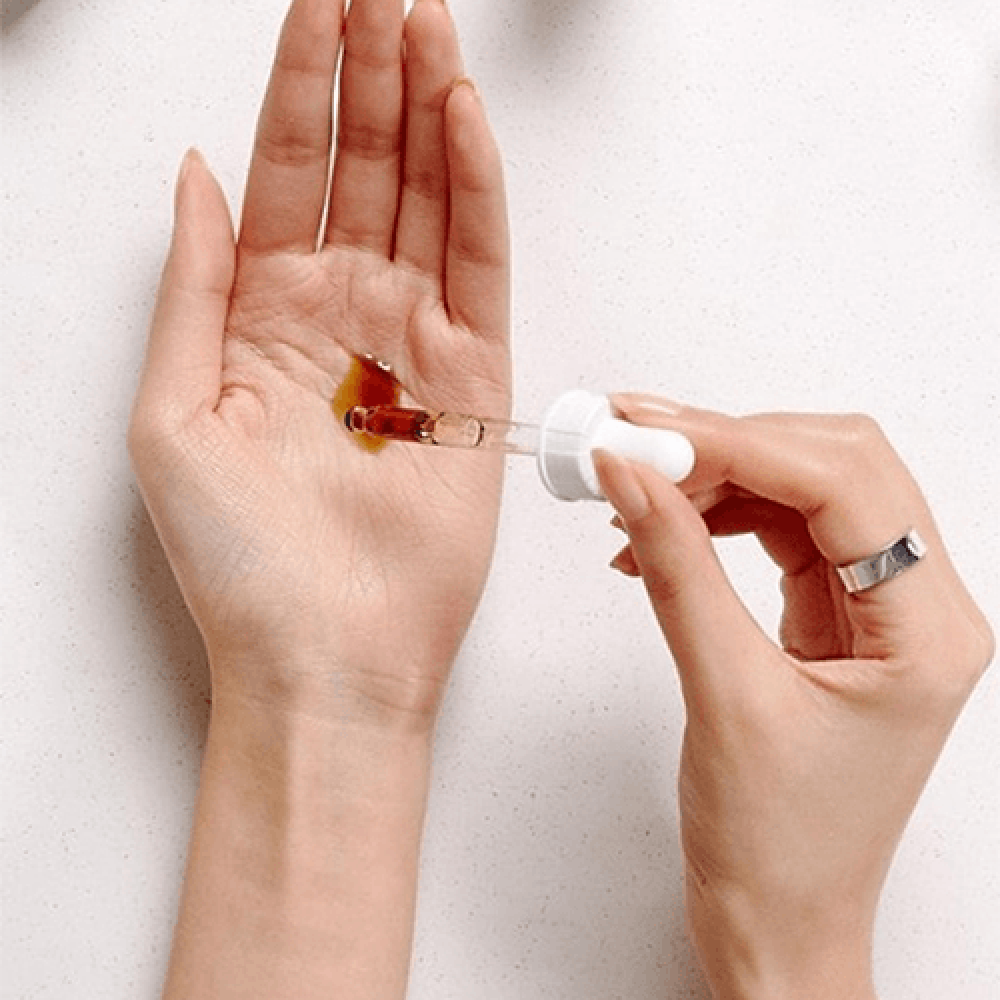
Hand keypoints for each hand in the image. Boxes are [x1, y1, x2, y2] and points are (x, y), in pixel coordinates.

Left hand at [128, 0, 508, 726]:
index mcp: (263, 319)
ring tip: (427, 25)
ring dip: (426, 111)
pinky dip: (476, 193)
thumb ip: (193, 287)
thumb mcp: (171, 414)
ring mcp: (413, 343)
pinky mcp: (476, 380)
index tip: (315, 5)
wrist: (326, 655)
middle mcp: (341, 318)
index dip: (298, 86)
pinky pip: (480, 265)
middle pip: (362, 169)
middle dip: (371, 75)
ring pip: (427, 200)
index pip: (286, 173)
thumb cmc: (242, 562)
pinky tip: (464, 124)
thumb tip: (199, 177)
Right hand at [595, 396, 992, 998]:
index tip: (649, 434)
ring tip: (635, 486)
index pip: (846, 485)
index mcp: (928, 631)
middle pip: (836, 467)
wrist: (778, 920)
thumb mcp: (724, 694)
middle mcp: (919, 607)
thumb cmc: (778, 847)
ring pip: (804, 490)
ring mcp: (877, 609)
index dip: (740, 445)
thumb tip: (633, 475)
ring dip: (716, 476)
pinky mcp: (833, 616)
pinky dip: (715, 516)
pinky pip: (779, 531)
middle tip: (637, 444)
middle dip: (729, 445)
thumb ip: (678, 568)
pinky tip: (658, 532)